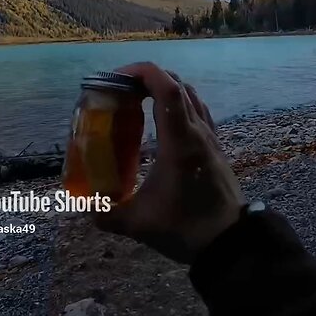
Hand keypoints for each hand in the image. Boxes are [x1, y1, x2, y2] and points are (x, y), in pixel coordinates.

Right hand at [96, 62, 243, 263]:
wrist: (229, 242)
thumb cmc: (185, 228)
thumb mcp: (139, 224)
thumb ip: (107, 214)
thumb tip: (86, 206)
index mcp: (180, 141)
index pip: (167, 88)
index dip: (142, 72)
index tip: (117, 77)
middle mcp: (197, 132)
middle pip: (177, 84)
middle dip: (148, 78)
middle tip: (121, 89)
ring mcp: (210, 138)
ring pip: (190, 96)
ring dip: (165, 88)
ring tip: (139, 101)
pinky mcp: (215, 148)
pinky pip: (198, 111)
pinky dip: (179, 104)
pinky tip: (163, 123)